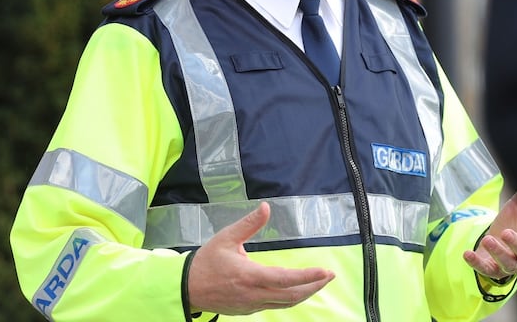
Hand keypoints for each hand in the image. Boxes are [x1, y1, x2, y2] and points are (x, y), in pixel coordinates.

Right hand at [187, 202, 334, 314]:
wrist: (186, 289)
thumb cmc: (206, 262)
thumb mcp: (226, 238)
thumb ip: (248, 224)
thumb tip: (266, 207)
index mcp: (248, 276)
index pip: (284, 279)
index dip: (307, 276)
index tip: (325, 271)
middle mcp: (253, 294)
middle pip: (291, 295)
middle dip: (314, 285)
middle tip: (330, 275)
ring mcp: (251, 305)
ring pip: (285, 303)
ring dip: (305, 293)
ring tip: (320, 282)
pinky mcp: (249, 310)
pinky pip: (276, 306)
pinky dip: (291, 298)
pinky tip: (298, 289)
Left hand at [462, 190, 516, 280]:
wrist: (499, 238)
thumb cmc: (514, 221)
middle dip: (516, 244)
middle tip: (505, 232)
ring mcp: (510, 264)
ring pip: (508, 264)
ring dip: (497, 253)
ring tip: (487, 239)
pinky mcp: (494, 270)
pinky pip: (486, 270)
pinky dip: (477, 263)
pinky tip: (467, 253)